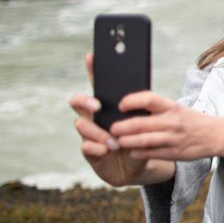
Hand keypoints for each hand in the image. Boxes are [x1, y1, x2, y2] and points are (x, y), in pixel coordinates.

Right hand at [69, 52, 150, 186]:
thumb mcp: (145, 122)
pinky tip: (106, 149)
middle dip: (84, 101)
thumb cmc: (141, 138)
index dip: (92, 69)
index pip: (98, 84)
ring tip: (112, 141)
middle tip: (97, 106)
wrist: (139, 165)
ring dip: (96, 132)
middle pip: (78, 102)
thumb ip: (142, 108)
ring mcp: (90, 134)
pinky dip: (96, 148)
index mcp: (109, 106)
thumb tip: (145, 90)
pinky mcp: (90, 152)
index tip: (92, 57)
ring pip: (81, 125)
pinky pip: (86, 147)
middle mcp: (94, 117)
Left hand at [110, 92, 222, 161]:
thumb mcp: (176, 108)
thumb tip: (128, 109)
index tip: (121, 105)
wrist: (215, 135)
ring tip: (117, 141)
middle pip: (141, 123)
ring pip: (144, 141)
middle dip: (122, 127)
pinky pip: (152, 154)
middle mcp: (172, 121)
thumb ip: (156, 109)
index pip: (149, 99)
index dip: (132, 101)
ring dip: (127, 142)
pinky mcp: (175, 153)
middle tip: (112, 128)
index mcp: (171, 107)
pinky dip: (139, 153)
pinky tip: (131, 152)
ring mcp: (173, 138)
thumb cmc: (189, 120)